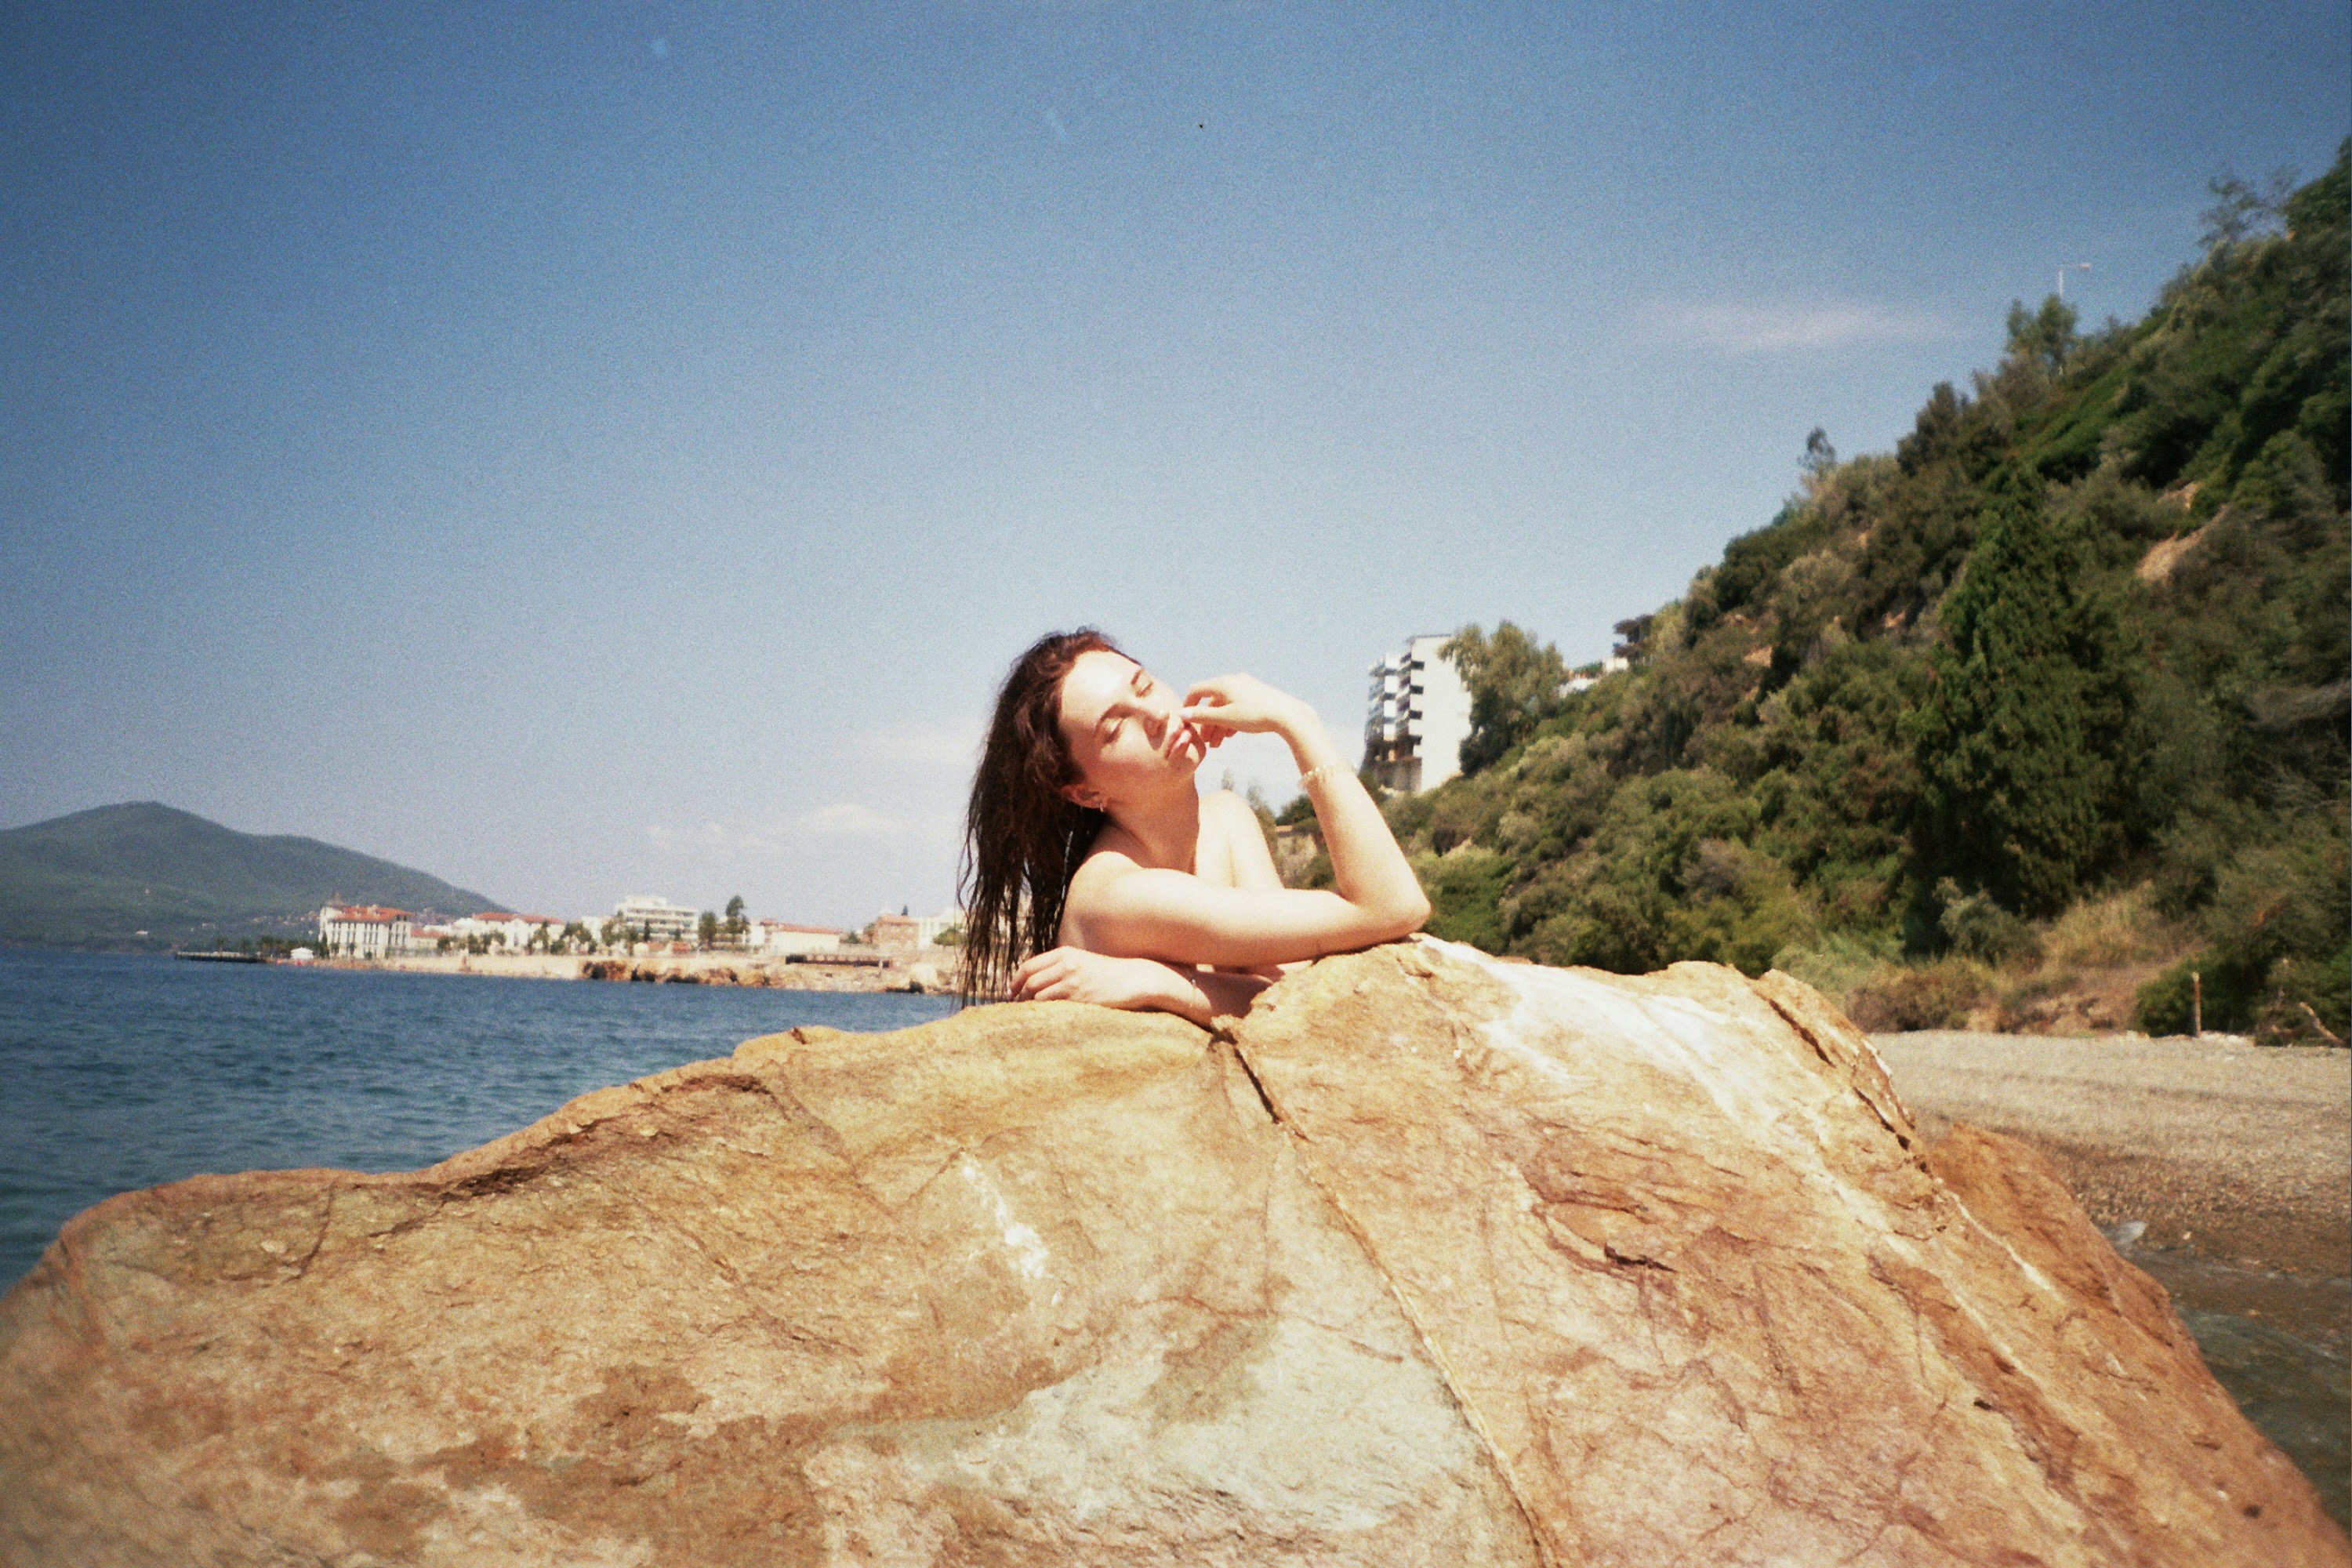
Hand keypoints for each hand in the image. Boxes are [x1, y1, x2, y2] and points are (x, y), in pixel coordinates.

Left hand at [1009, 946, 1181, 1009]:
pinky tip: (1043, 1020)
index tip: (1011, 992)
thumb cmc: (1107, 973)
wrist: (1133, 979)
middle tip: (1016, 1008)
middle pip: (1030, 982)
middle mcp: (1066, 965)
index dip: (1015, 981)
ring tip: (1028, 1016)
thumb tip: (1035, 983)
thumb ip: (1060, 967)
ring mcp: (1073, 982)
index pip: (1028, 966)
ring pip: (1038, 996)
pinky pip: (1053, 1008)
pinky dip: (1044, 1014)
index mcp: (1064, 953)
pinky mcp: (1080, 999)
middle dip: (1019, 997)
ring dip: (1030, 1007)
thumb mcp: (1081, 961)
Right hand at [1178, 674, 1306, 747]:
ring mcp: (1246, 686)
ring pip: (1225, 706)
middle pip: (1212, 701)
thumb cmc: (1255, 716)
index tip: (1186, 722)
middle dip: (1206, 722)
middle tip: (1205, 742)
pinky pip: (1237, 706)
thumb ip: (1202, 716)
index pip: (1196, 690)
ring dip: (1218, 724)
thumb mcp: (1225, 718)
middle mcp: (1233, 681)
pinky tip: (1231, 735)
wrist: (1288, 715)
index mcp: (1222, 683)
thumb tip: (1180, 714)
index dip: (1188, 705)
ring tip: (1218, 744)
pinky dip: (1231, 720)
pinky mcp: (1256, 694)